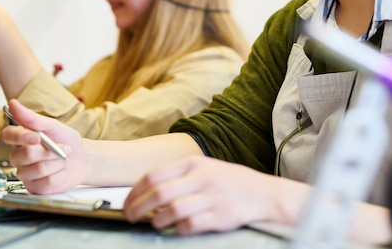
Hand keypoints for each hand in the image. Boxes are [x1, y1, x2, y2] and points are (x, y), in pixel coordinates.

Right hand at [1, 100, 86, 193]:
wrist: (82, 159)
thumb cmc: (65, 140)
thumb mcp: (53, 126)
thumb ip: (32, 118)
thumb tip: (13, 104)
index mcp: (20, 138)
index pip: (8, 135)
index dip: (21, 137)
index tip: (36, 136)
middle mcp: (18, 156)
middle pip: (25, 155)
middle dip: (50, 151)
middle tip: (63, 147)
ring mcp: (25, 173)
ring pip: (37, 169)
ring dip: (56, 163)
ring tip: (63, 159)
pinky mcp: (35, 187)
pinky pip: (45, 183)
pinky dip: (59, 176)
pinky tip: (61, 172)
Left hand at [123, 156, 280, 234]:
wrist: (265, 193)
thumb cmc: (229, 182)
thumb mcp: (204, 168)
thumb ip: (178, 176)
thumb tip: (147, 189)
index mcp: (193, 163)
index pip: (154, 175)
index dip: (135, 190)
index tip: (127, 201)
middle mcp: (201, 178)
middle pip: (159, 193)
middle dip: (139, 207)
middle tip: (130, 216)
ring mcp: (211, 197)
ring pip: (173, 209)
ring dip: (157, 219)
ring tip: (153, 223)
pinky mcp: (220, 216)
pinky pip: (191, 225)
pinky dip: (178, 229)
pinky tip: (175, 229)